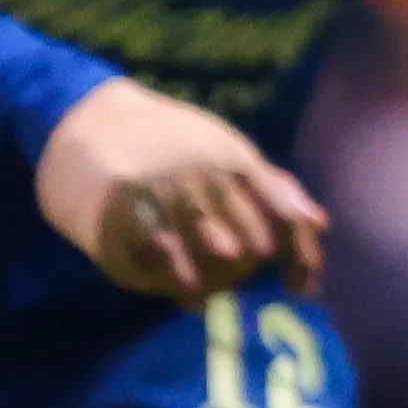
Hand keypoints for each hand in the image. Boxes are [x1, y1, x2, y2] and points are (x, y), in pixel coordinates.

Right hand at [36, 77, 328, 303]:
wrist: (86, 116)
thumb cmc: (168, 141)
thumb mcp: (224, 150)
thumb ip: (271, 186)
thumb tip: (320, 223)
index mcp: (235, 161)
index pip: (285, 215)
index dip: (302, 256)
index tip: (302, 289)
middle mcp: (204, 176)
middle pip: (250, 240)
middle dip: (250, 269)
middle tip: (240, 280)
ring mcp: (163, 192)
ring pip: (205, 252)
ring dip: (215, 279)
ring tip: (209, 291)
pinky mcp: (120, 211)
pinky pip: (157, 257)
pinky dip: (174, 279)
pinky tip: (183, 290)